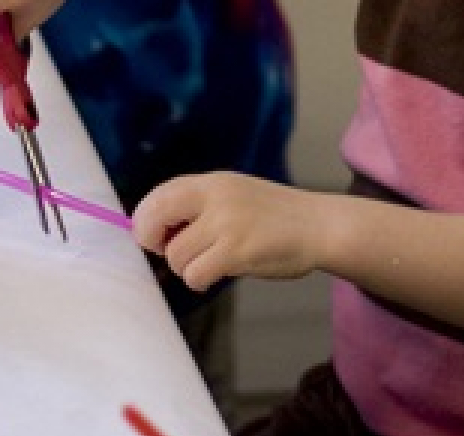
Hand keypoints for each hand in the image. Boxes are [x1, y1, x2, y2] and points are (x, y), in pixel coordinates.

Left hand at [133, 173, 336, 292]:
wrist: (319, 226)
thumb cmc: (275, 217)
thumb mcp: (235, 195)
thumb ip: (199, 205)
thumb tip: (153, 230)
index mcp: (214, 182)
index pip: (159, 195)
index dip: (145, 220)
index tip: (153, 238)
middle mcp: (217, 196)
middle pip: (156, 219)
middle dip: (154, 242)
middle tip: (168, 252)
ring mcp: (227, 222)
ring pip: (176, 255)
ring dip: (187, 267)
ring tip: (211, 264)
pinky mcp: (237, 250)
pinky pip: (195, 274)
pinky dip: (200, 281)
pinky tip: (217, 275)